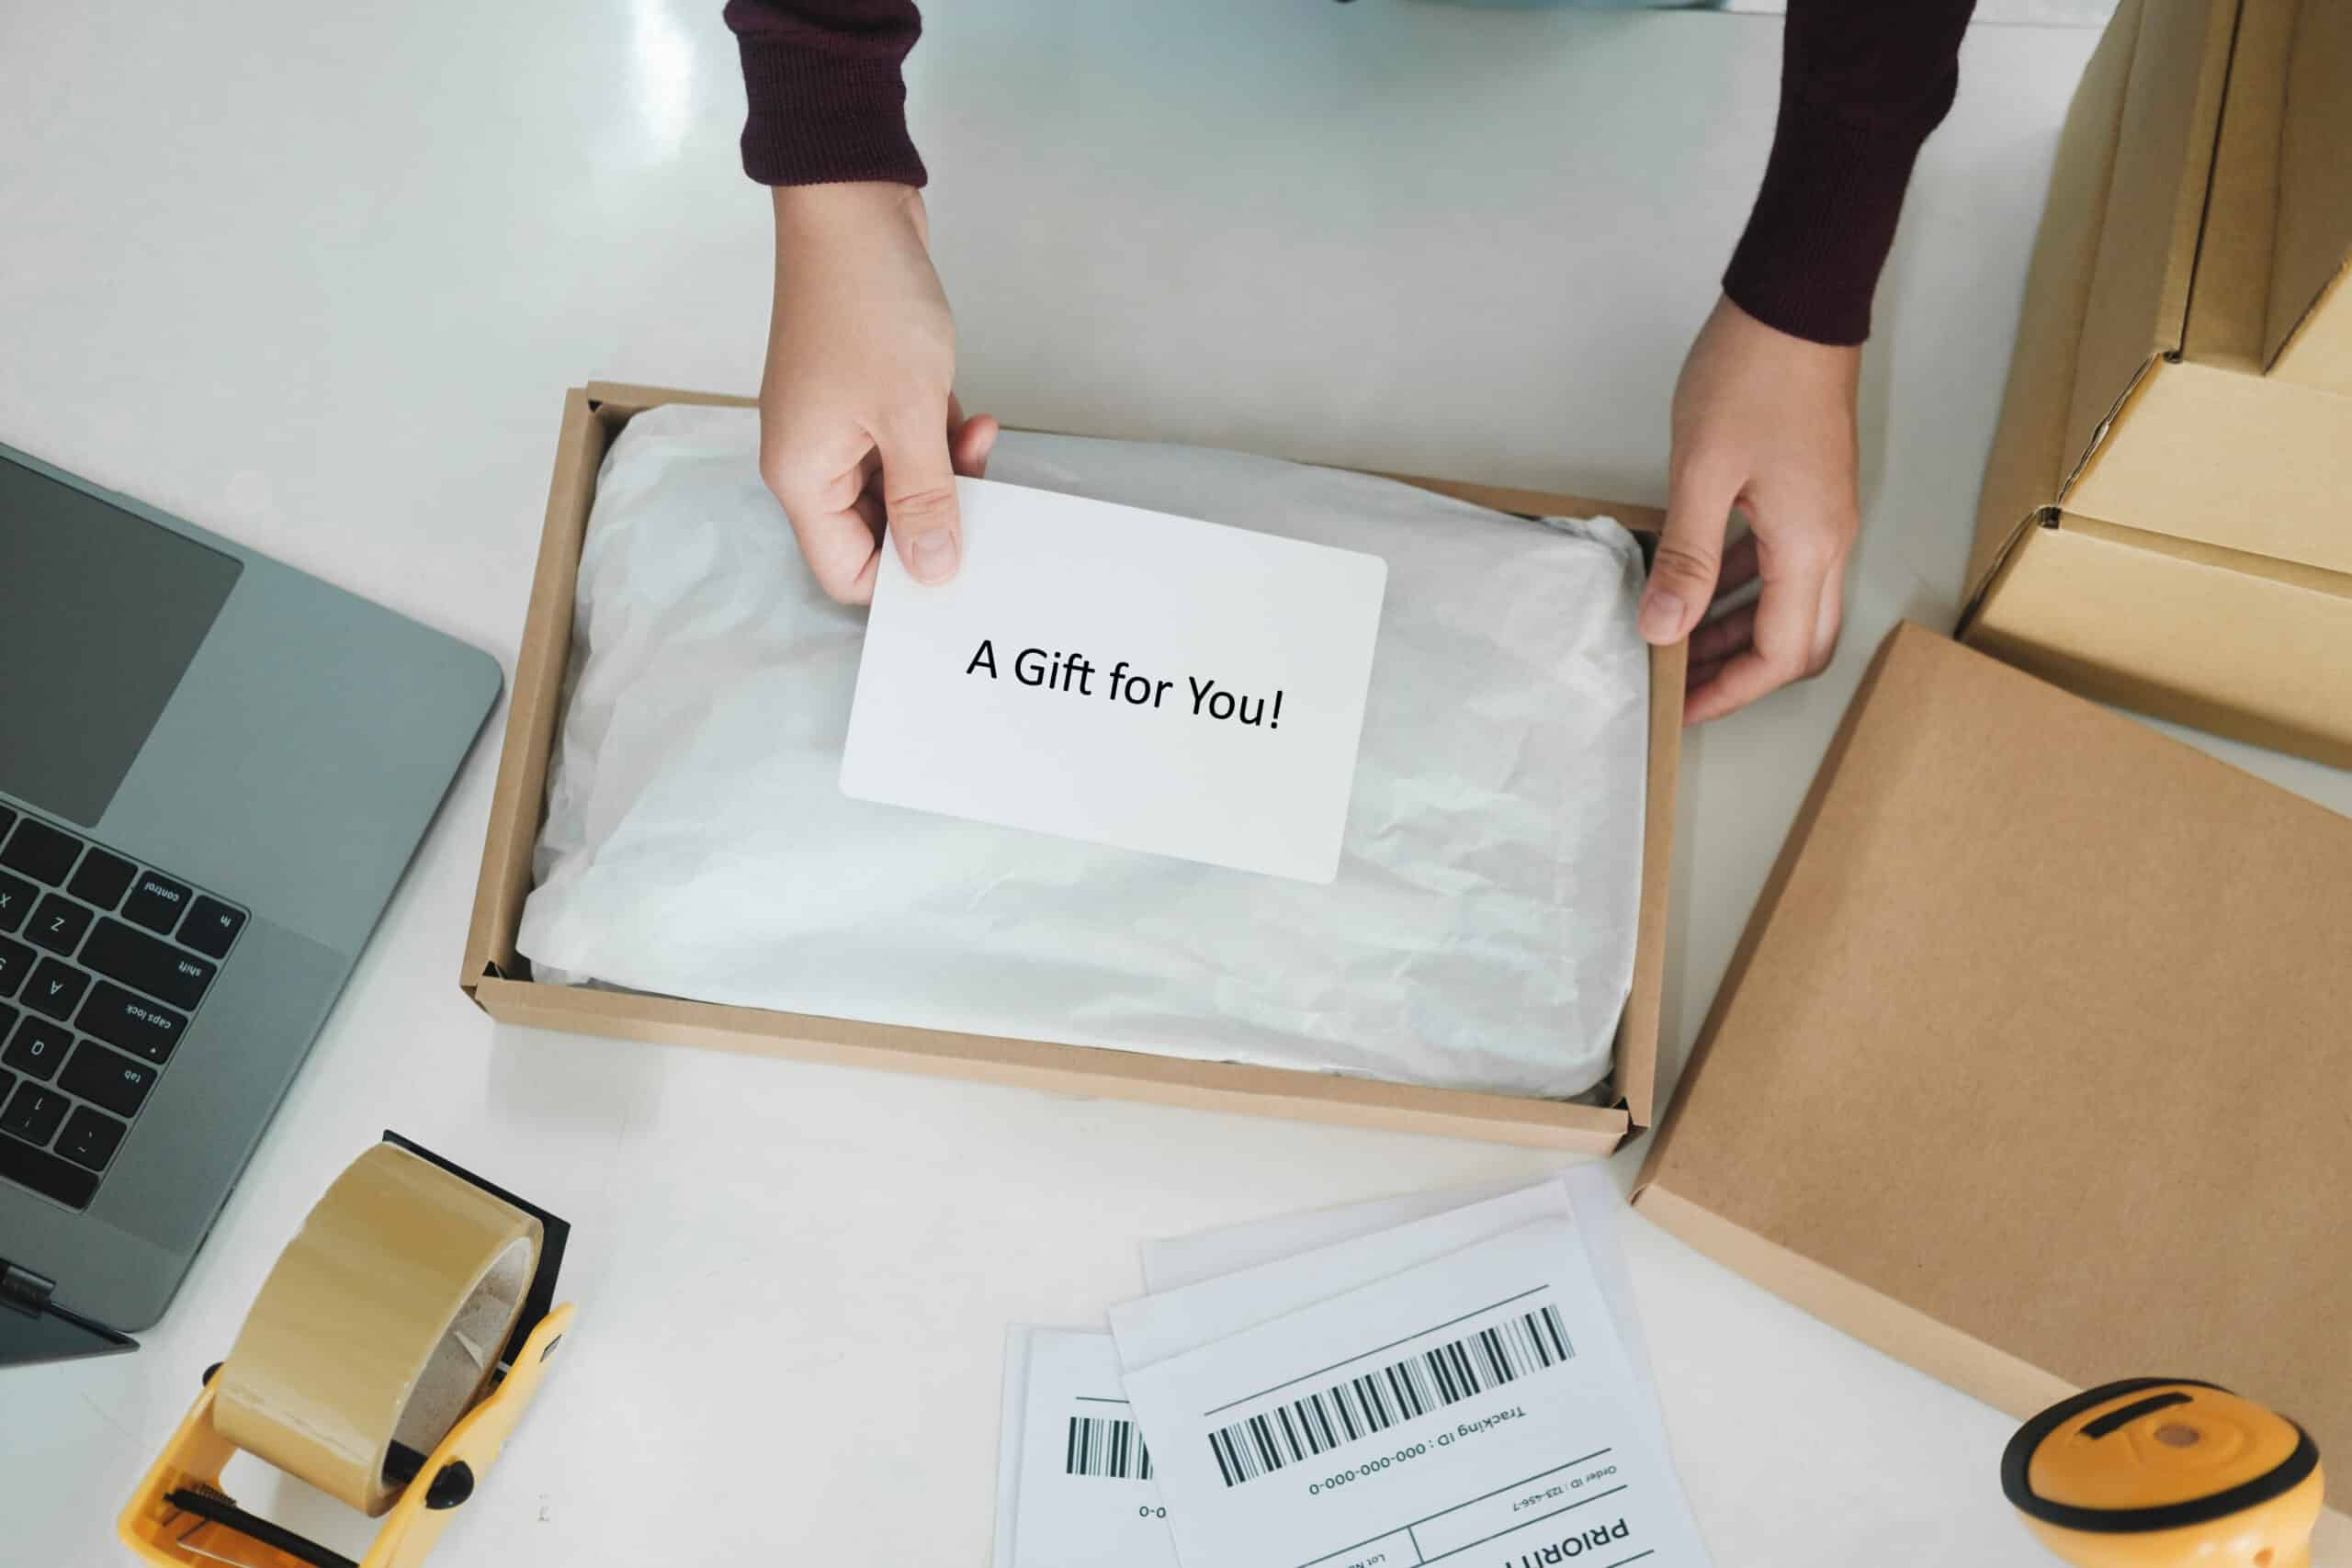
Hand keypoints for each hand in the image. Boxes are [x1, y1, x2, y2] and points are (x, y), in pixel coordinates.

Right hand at [758, 181, 997, 602]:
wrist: (851, 206)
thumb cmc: (866, 301)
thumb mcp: (909, 416)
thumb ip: (925, 501)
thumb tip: (934, 572)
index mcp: (803, 477)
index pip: (848, 570)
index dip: (904, 576)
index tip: (959, 555)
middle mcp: (812, 459)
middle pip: (878, 531)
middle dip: (936, 515)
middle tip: (983, 490)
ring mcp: (838, 426)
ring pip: (901, 486)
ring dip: (947, 470)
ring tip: (976, 433)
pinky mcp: (864, 396)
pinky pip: (907, 444)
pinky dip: (940, 437)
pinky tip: (969, 412)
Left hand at [1644, 295, 1861, 723]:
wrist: (1797, 301)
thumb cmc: (1753, 374)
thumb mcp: (1703, 471)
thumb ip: (1688, 556)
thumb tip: (1665, 629)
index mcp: (1809, 545)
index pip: (1780, 654)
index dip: (1730, 691)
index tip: (1681, 706)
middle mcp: (1829, 539)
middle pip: (1798, 640)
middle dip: (1741, 672)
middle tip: (1682, 685)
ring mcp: (1824, 515)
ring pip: (1790, 602)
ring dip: (1738, 628)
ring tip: (1677, 640)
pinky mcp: (1809, 490)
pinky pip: (1782, 561)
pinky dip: (1741, 583)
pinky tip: (1695, 580)